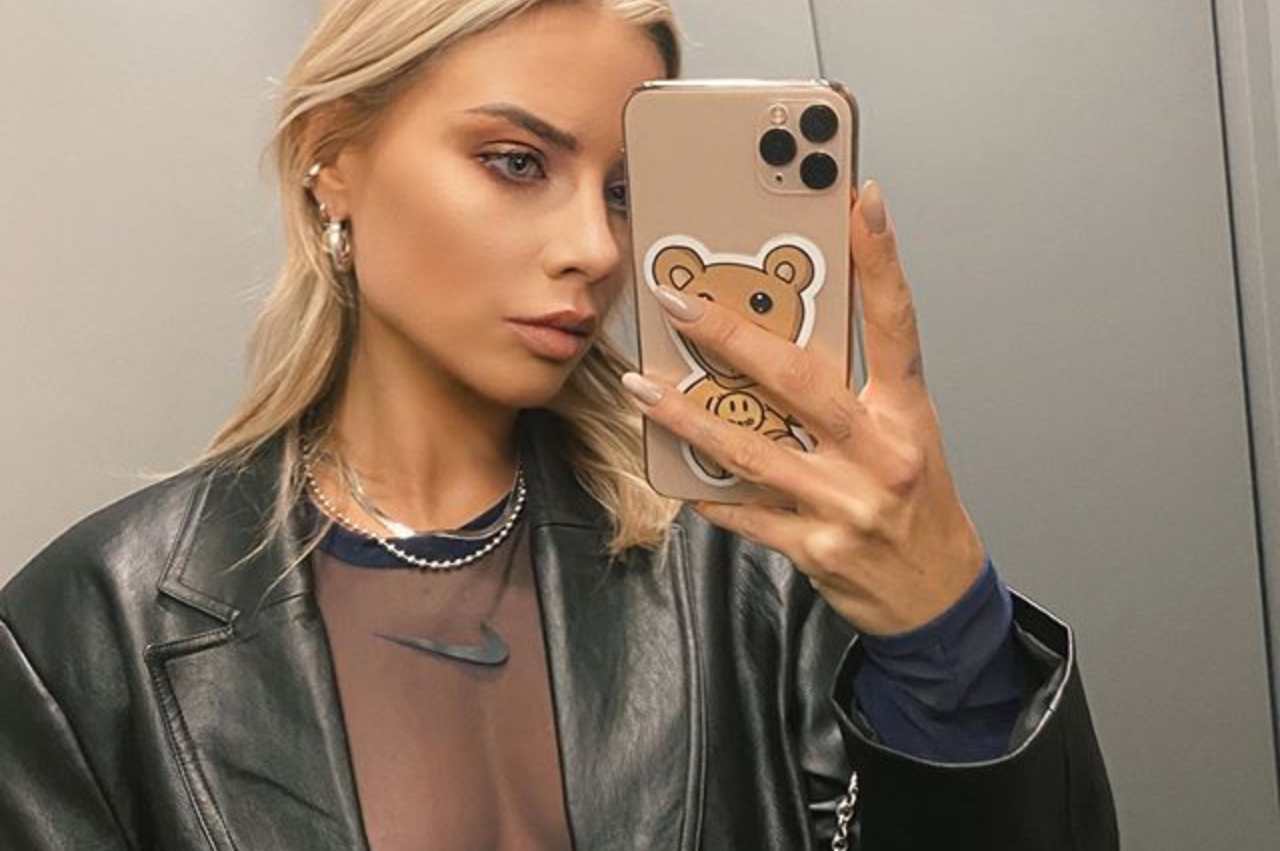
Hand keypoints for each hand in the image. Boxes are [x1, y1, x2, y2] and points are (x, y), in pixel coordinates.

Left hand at [620, 180, 985, 635]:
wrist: (938, 597)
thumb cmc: (916, 503)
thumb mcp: (904, 435)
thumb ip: (854, 390)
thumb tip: (778, 341)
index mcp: (906, 413)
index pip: (895, 323)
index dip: (880, 258)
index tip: (859, 197)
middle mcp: (880, 451)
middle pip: (799, 379)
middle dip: (731, 336)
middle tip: (678, 299)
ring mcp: (846, 502)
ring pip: (751, 448)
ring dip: (687, 415)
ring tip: (641, 384)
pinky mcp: (815, 547)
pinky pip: (744, 512)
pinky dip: (706, 492)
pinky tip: (671, 472)